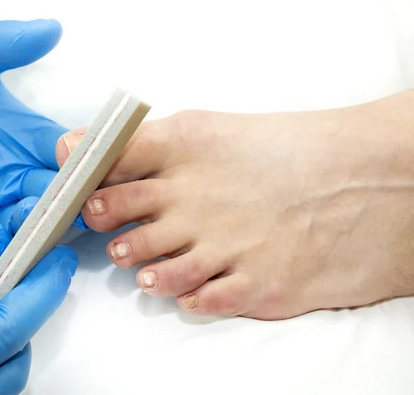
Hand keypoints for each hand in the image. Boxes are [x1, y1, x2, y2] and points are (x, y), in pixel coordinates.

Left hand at [0, 20, 85, 256]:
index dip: (89, 162)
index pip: (74, 153)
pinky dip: (10, 256)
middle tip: (74, 206)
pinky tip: (10, 251)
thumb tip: (51, 28)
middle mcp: (15, 171)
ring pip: (36, 227)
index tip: (96, 167)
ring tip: (32, 223)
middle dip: (73, 203)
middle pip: (63, 195)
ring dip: (42, 230)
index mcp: (25, 133)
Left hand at [56, 95, 413, 318]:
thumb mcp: (207, 131)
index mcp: (185, 150)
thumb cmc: (276, 154)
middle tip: (111, 231)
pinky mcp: (253, 284)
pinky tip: (191, 291)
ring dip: (144, 268)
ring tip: (146, 267)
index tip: (79, 192)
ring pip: (156, 268)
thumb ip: (142, 144)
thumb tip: (75, 147)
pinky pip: (203, 301)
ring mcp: (224, 244)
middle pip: (122, 218)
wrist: (357, 180)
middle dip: (108, 226)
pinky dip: (189, 298)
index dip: (85, 180)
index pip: (111, 162)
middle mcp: (196, 199)